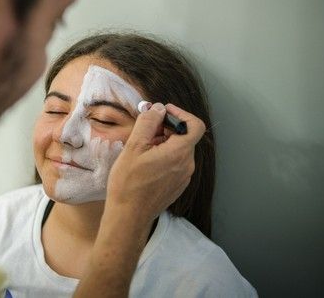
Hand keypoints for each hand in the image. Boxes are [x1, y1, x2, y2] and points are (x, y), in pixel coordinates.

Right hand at [106, 102, 205, 226]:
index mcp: (179, 153)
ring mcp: (183, 177)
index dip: (181, 113)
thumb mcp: (133, 147)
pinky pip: (176, 164)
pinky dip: (164, 156)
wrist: (128, 216)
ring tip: (142, 149)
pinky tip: (145, 163)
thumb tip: (158, 108)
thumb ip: (148, 123)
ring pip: (179, 150)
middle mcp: (187, 165)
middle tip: (145, 130)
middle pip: (184, 136)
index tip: (163, 112)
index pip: (195, 125)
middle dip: (166, 128)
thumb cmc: (128, 183)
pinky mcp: (177, 186)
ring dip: (164, 143)